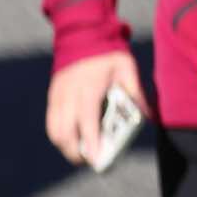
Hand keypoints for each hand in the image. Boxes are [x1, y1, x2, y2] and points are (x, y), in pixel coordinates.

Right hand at [45, 50, 149, 165]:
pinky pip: (51, 122)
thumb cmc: (107, 54)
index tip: (97, 160)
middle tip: (89, 161)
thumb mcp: (127, 70)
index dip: (91, 144)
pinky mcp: (52, 96)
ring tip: (79, 153)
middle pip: (64, 133)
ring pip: (54, 130)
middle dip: (75, 152)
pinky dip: (60, 135)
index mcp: (88, 90)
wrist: (81, 34)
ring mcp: (57, 97)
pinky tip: (71, 138)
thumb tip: (145, 117)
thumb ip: (135, 94)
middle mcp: (68, 96)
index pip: (87, 123)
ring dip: (65, 146)